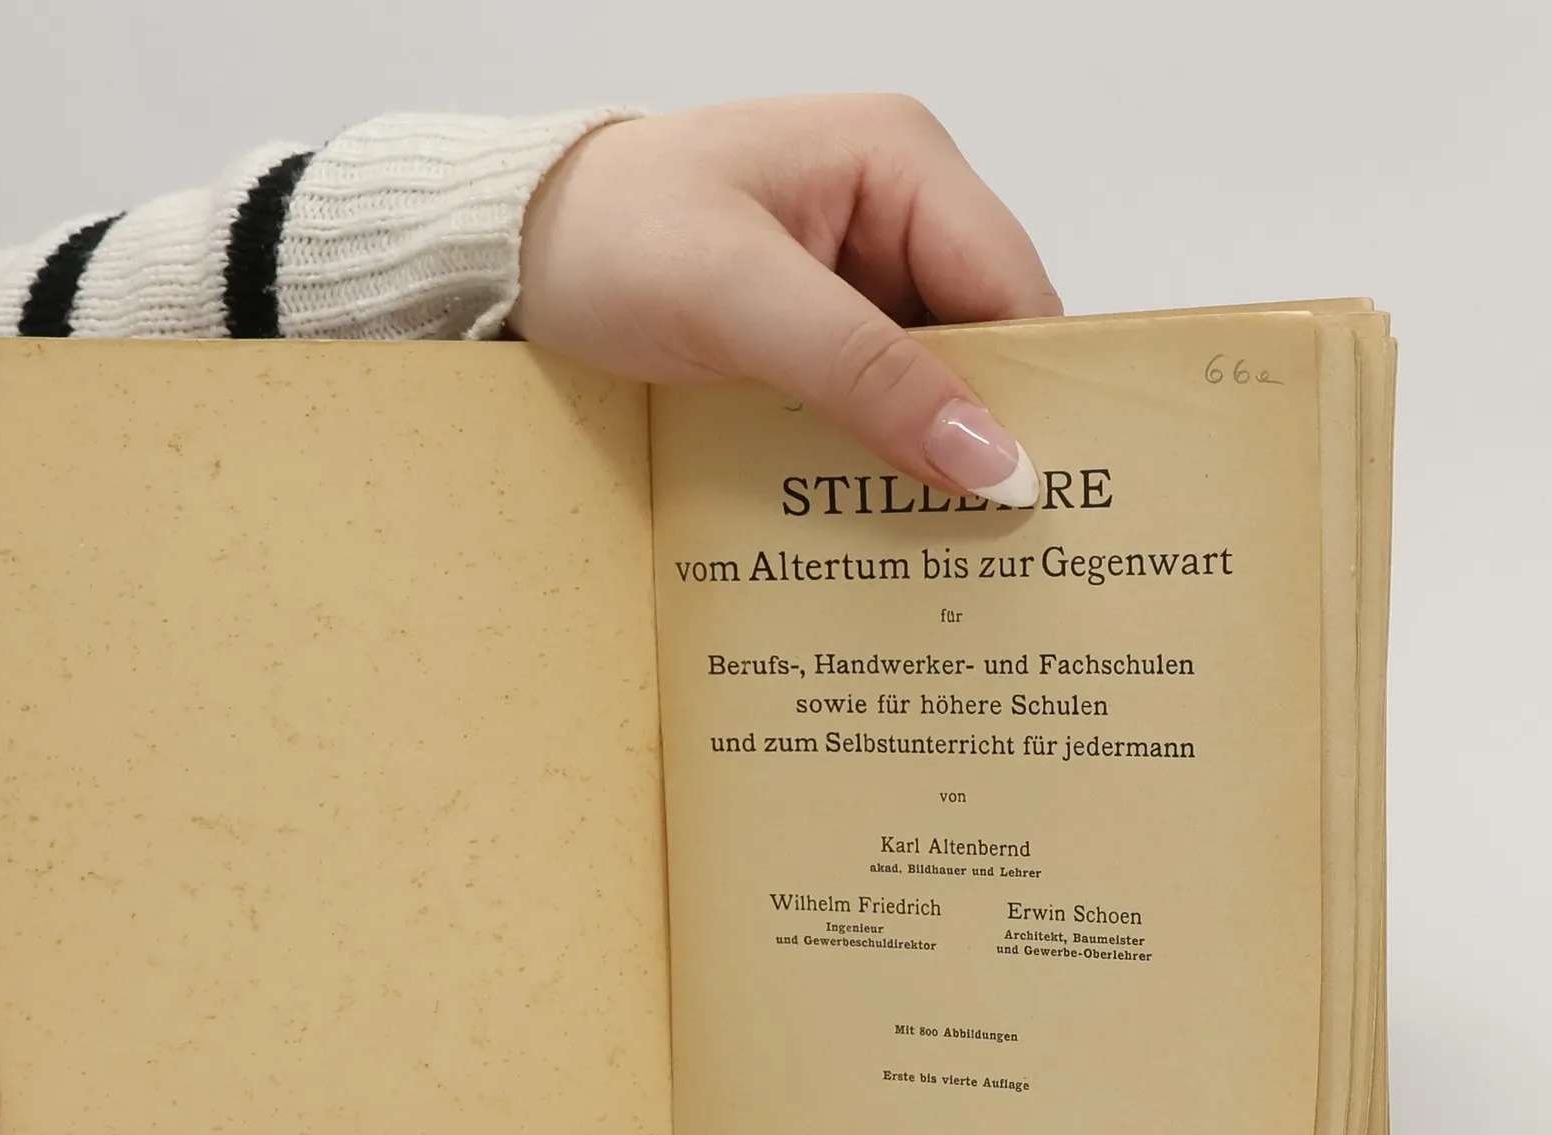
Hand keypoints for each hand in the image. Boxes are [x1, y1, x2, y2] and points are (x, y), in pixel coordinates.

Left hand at [512, 95, 1061, 507]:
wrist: (509, 253)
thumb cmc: (604, 236)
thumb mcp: (737, 298)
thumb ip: (866, 373)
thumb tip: (990, 458)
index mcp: (901, 162)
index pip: (1014, 289)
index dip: (1038, 394)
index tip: (1042, 502)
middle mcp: (894, 213)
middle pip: (984, 345)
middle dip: (983, 439)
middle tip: (997, 551)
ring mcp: (854, 277)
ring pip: (930, 387)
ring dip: (927, 462)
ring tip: (944, 556)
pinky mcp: (812, 333)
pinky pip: (873, 404)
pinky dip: (875, 460)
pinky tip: (875, 521)